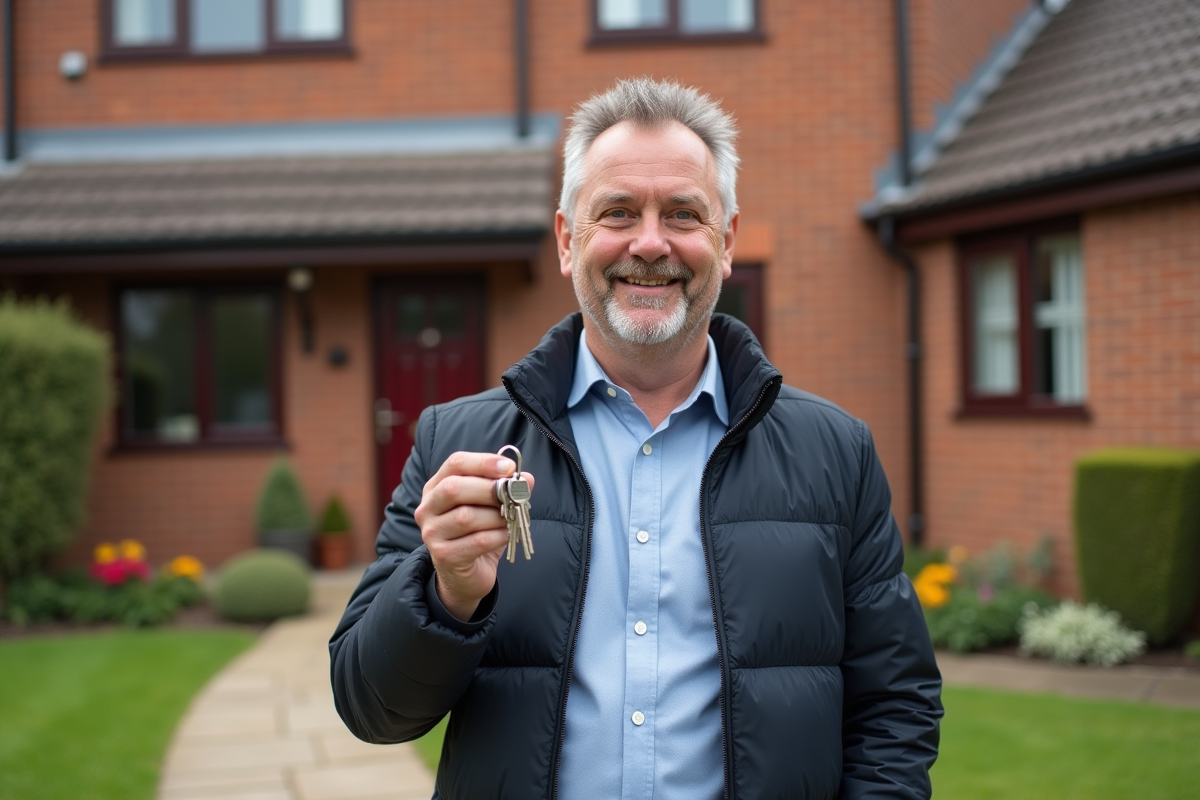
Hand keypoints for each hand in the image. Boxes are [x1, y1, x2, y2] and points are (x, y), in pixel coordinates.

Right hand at [414, 451, 535, 620]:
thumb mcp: (490, 506)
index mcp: (436, 487)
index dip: (483, 462)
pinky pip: (477, 541)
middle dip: (490, 490)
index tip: (510, 468)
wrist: (465, 575)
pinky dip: (498, 536)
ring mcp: (432, 533)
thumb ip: (506, 490)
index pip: (455, 463)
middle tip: (514, 495)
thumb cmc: (478, 533)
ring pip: (466, 516)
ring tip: (510, 519)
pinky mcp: (444, 556)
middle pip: (453, 488)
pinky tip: (506, 535)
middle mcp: (427, 508)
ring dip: (497, 516)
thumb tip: (528, 479)